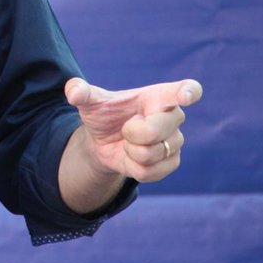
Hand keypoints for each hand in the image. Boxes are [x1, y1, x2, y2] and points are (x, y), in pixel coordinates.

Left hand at [65, 76, 201, 182]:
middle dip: (132, 133)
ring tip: (129, 141)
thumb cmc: (105, 114)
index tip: (188, 95)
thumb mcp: (90, 101)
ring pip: (151, 154)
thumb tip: (73, 91)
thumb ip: (80, 92)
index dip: (188, 92)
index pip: (182, 90)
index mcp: (159, 96)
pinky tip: (133, 157)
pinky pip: (151, 172)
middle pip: (156, 131)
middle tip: (125, 127)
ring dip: (130, 151)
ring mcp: (176, 141)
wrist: (106, 140)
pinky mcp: (172, 162)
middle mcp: (173, 117)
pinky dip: (134, 168)